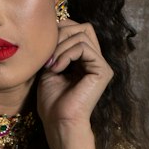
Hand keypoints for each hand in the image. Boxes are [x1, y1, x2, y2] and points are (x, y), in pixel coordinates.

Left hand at [36, 20, 112, 148]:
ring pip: (82, 35)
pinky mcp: (103, 70)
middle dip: (60, 35)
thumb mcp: (50, 67)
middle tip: (47, 56)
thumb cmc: (52, 102)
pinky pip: (84, 47)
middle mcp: (96, 60)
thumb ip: (56, 48)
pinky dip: (66, 54)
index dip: (60, 31)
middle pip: (83, 27)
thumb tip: (55, 25)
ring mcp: (101, 65)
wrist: (59, 122)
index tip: (44, 50)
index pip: (78, 29)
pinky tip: (57, 68)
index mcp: (85, 60)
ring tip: (50, 65)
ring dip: (60, 47)